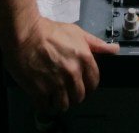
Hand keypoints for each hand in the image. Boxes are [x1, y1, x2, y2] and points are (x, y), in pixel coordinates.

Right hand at [4, 17, 119, 114]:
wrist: (24, 33)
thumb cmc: (48, 31)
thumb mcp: (76, 32)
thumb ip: (96, 44)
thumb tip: (114, 49)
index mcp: (84, 59)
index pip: (94, 82)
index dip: (88, 85)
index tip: (82, 85)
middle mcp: (72, 73)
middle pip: (80, 96)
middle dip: (74, 94)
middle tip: (65, 89)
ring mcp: (57, 83)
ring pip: (64, 105)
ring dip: (59, 102)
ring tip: (54, 96)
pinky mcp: (40, 90)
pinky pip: (46, 107)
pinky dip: (45, 105)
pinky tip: (43, 98)